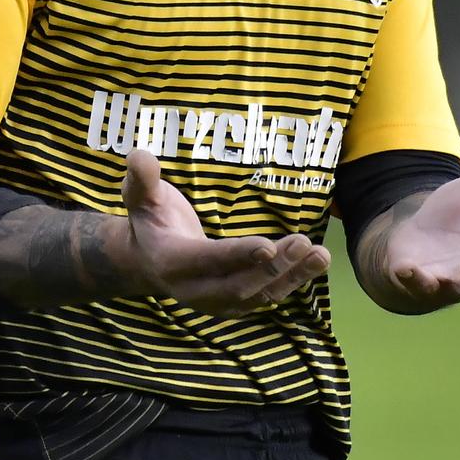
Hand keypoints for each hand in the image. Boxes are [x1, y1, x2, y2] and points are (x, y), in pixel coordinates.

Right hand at [122, 150, 330, 313]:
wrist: (147, 260)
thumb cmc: (149, 219)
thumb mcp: (140, 196)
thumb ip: (142, 178)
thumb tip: (139, 154)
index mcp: (172, 262)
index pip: (209, 261)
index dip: (237, 255)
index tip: (268, 245)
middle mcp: (194, 290)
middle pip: (239, 285)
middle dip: (273, 266)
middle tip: (304, 242)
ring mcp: (215, 302)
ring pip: (258, 295)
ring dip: (292, 277)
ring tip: (321, 255)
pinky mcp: (233, 304)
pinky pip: (265, 297)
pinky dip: (292, 282)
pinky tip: (316, 263)